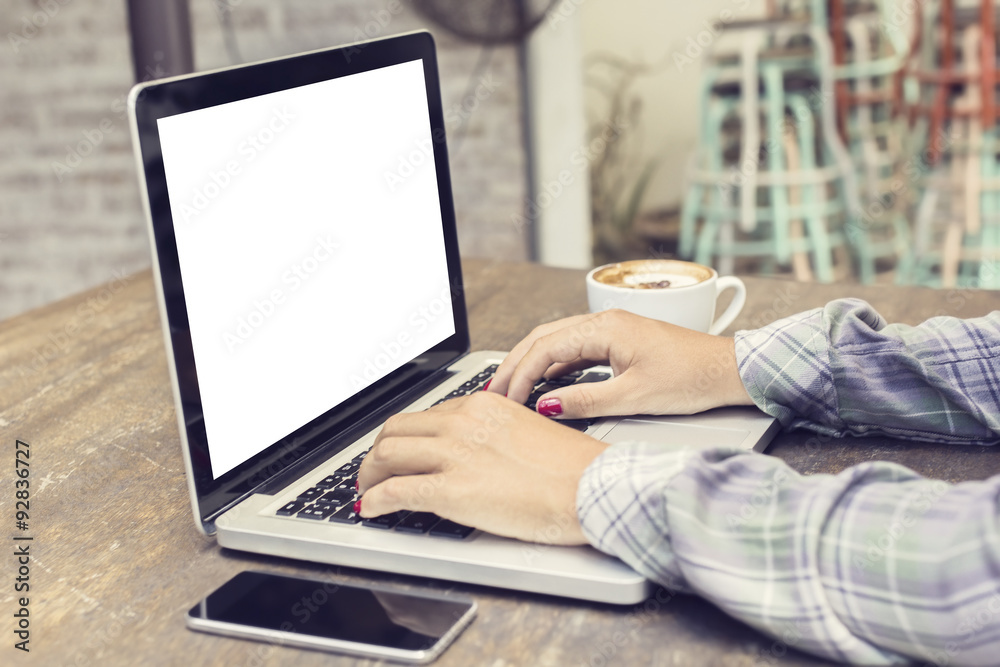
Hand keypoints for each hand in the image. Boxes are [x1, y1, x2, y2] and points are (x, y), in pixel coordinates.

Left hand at [356, 391, 606, 544]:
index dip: (405, 437)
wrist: (591, 489)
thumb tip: (473, 452)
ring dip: (369, 475)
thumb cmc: (572, 469)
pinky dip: (374, 501)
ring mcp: (454, 454)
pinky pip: (395, 492)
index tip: (400, 451)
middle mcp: (462, 422)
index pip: (426, 415)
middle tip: (374, 471)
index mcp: (482, 405)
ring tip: (368, 491)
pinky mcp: (450, 490)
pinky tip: (370, 510)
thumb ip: (493, 434)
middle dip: (378, 453)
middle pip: (397, 430)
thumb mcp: (526, 431)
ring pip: (387, 455)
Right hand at [486, 309, 752, 418]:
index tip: (506, 399)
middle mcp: (605, 321)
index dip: (520, 374)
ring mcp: (612, 329)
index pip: (545, 347)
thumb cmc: (692, 379)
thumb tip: (547, 404)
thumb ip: (585, 400)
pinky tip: (545, 382)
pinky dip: (554, 364)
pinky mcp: (620, 341)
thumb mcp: (633, 398)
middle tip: (495, 392)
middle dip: (515, 364)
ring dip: (532, 363)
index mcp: (605, 328)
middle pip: (544, 338)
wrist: (730, 371)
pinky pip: (576, 349)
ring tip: (511, 387)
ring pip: (557, 341)